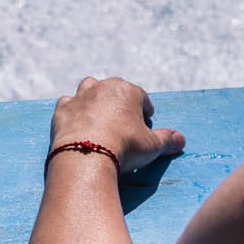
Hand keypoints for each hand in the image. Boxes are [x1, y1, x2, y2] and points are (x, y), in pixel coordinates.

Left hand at [49, 77, 184, 174]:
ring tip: (99, 113)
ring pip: (88, 87)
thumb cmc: (125, 147)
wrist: (86, 156)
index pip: (141, 97)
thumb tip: (181, 139)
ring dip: (94, 97)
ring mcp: (80, 97)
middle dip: (120, 101)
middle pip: (115, 89)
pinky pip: (67, 103)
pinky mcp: (62, 110)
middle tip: (124, 119)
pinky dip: (72, 110)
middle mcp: (103, 87)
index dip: (144, 110)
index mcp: (128, 91)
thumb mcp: (152, 146)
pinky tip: (76, 120)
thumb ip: (167, 139)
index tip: (145, 121)